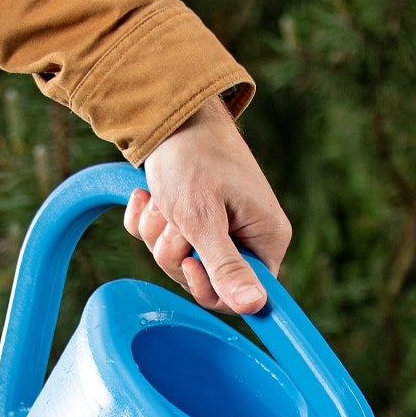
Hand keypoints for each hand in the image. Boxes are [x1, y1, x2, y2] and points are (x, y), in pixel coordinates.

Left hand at [124, 96, 291, 314]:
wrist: (169, 108)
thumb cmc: (192, 157)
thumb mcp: (204, 219)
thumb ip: (226, 267)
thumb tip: (255, 307)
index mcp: (266, 239)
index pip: (242, 295)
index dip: (209, 287)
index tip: (191, 261)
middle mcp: (248, 237)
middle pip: (205, 280)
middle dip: (176, 252)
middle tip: (172, 221)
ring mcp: (220, 227)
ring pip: (179, 261)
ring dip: (158, 233)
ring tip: (160, 202)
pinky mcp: (194, 216)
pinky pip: (163, 241)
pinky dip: (149, 220)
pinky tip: (149, 195)